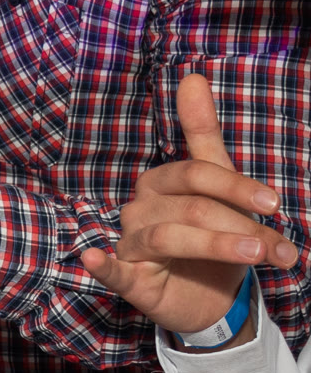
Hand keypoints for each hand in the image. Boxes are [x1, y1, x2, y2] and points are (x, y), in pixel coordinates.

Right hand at [80, 74, 297, 338]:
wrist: (206, 297)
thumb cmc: (209, 235)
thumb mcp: (214, 186)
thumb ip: (202, 133)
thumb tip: (193, 76)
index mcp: (159, 183)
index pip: (195, 174)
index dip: (235, 187)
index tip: (274, 204)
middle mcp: (140, 208)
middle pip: (190, 207)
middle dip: (241, 226)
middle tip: (280, 249)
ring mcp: (130, 243)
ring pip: (168, 237)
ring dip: (216, 246)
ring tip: (257, 256)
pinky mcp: (127, 278)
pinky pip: (111, 269)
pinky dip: (100, 263)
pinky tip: (92, 256)